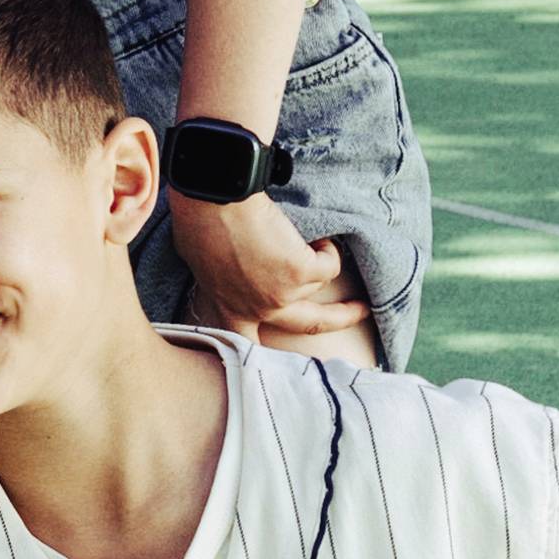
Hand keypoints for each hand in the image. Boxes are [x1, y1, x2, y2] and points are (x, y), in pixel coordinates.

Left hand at [171, 192, 369, 339]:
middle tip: (358, 311)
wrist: (217, 196)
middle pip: (309, 326)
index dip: (272, 356)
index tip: (289, 362)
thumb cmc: (200, 219)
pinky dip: (327, 248)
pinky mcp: (302, 274)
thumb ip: (221, 279)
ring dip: (318, 258)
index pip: (250, 345)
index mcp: (230, 307)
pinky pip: (329, 264)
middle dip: (340, 319)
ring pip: (318, 284)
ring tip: (303, 236)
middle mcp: (258, 308)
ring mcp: (282, 295)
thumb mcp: (200, 260)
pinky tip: (314, 236)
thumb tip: (232, 277)